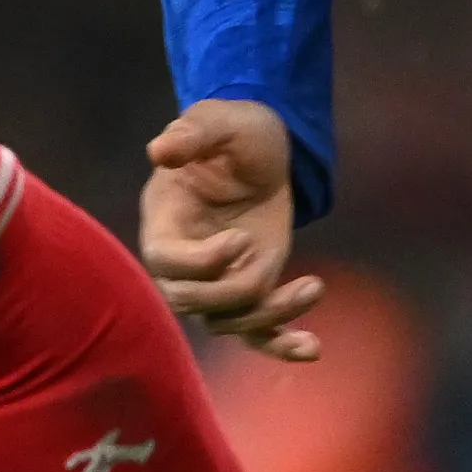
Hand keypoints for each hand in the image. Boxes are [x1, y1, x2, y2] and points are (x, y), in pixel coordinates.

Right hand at [139, 97, 321, 356]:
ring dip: (271, 315)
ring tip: (311, 287)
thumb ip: (191, 134)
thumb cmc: (233, 132)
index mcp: (165, 221)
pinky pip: (257, 333)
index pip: (167, 262)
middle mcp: (184, 261)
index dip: (200, 263)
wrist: (262, 150)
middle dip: (230, 291)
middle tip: (265, 259)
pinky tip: (312, 348)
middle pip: (192, 302)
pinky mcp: (249, 290)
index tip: (241, 240)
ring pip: (231, 323)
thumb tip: (159, 150)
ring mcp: (217, 281)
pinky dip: (282, 345)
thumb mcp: (218, 122)